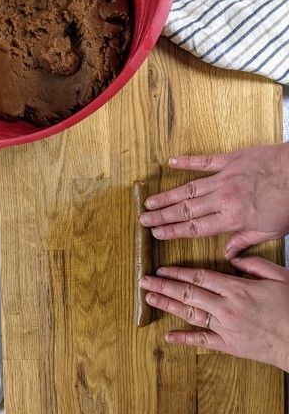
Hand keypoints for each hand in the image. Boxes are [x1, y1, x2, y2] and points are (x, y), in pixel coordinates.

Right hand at [140, 144, 288, 258]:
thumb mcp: (270, 230)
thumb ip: (244, 240)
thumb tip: (227, 254)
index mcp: (232, 218)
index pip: (195, 228)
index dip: (173, 231)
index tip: (157, 233)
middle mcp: (222, 198)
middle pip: (186, 210)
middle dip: (162, 216)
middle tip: (144, 219)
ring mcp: (224, 177)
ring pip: (189, 188)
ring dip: (168, 196)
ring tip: (150, 201)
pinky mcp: (230, 159)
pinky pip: (204, 161)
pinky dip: (187, 161)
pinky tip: (171, 162)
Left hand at [140, 257, 288, 371]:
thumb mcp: (280, 276)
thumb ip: (255, 264)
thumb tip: (234, 258)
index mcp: (237, 288)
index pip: (200, 277)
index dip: (178, 273)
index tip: (162, 269)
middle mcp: (226, 307)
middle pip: (188, 293)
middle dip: (164, 286)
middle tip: (144, 281)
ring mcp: (225, 328)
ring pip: (190, 314)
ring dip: (168, 305)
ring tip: (150, 299)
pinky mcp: (229, 346)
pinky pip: (202, 341)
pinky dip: (184, 339)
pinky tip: (168, 336)